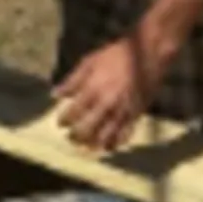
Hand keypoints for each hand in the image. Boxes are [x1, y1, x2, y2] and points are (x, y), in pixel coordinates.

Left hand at [54, 33, 163, 153]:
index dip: (64, 121)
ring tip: (86, 146)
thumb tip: (55, 95)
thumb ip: (73, 80)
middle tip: (71, 137)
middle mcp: (106, 104)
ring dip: (93, 144)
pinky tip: (108, 146)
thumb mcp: (90, 61)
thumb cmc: (116, 55)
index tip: (61, 124)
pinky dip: (114, 144)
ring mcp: (121, 112)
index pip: (73, 113)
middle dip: (76, 136)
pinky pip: (124, 136)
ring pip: (104, 137)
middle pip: (87, 129)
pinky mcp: (135, 116)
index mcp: (93, 89)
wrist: (147, 55)